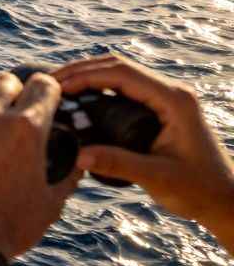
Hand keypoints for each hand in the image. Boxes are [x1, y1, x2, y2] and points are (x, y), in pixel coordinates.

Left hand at [0, 72, 80, 260]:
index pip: (43, 85)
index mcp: (25, 128)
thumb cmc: (10, 225)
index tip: (49, 99)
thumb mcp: (51, 203)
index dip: (50, 90)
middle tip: (18, 111)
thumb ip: (68, 174)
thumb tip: (79, 161)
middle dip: (15, 90)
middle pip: (4, 80)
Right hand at [54, 53, 233, 250]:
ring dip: (87, 77)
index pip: (121, 73)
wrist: (224, 199)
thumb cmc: (199, 189)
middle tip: (48, 83)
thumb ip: (118, 164)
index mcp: (174, 101)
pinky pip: (123, 88)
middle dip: (80, 71)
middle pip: (116, 66)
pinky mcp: (159, 108)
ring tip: (56, 89)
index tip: (57, 87)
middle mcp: (170, 92)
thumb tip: (77, 155)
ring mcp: (165, 98)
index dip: (85, 75)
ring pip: (118, 74)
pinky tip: (79, 100)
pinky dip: (97, 88)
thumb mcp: (158, 178)